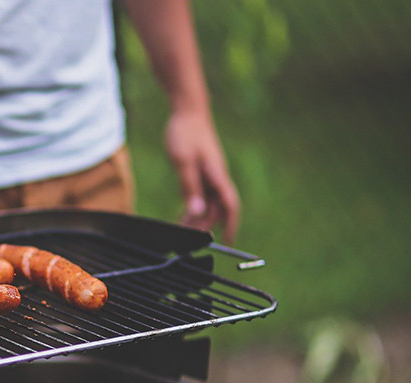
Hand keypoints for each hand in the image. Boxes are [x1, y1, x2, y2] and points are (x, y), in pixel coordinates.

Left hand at [165, 109, 240, 243]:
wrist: (188, 112)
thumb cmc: (186, 133)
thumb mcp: (183, 161)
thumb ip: (189, 187)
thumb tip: (197, 211)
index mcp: (217, 175)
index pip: (230, 205)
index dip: (231, 224)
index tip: (227, 241)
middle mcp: (217, 177)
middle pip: (217, 209)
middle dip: (205, 226)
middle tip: (187, 239)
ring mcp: (211, 175)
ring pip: (208, 204)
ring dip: (197, 218)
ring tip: (181, 230)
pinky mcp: (203, 172)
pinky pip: (201, 195)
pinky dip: (194, 207)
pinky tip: (183, 215)